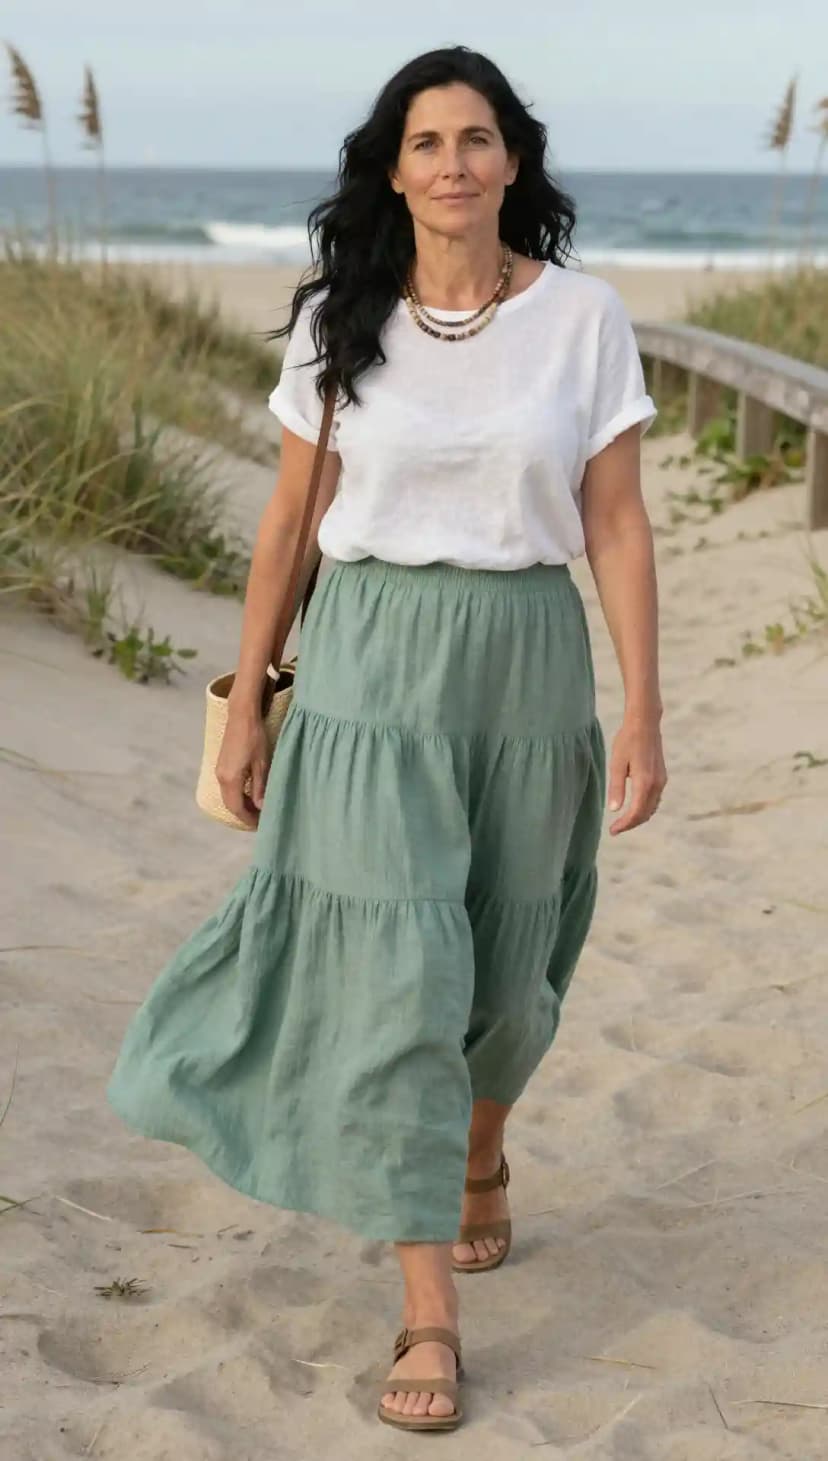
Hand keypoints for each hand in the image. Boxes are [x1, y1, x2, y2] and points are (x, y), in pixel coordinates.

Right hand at [215, 706, 270, 829]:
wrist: (241, 715)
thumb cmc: (254, 737)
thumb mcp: (262, 763)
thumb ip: (260, 787)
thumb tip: (260, 807)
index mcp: (231, 779)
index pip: (237, 807)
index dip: (248, 819)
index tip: (260, 824)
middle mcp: (221, 776)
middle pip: (230, 804)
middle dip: (244, 814)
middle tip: (260, 819)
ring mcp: (219, 770)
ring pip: (228, 795)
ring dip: (241, 804)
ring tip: (257, 808)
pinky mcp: (221, 764)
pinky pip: (227, 787)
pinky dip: (237, 795)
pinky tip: (250, 793)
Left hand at [607, 713, 666, 834]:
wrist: (645, 723)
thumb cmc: (627, 741)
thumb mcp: (616, 764)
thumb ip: (616, 787)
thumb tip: (614, 810)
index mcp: (644, 782)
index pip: (636, 812)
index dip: (624, 825)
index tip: (612, 831)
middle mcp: (656, 784)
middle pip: (646, 813)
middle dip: (631, 824)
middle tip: (615, 829)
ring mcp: (661, 781)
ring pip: (652, 807)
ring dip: (638, 817)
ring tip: (623, 821)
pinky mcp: (662, 776)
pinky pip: (655, 799)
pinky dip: (645, 808)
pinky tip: (634, 807)